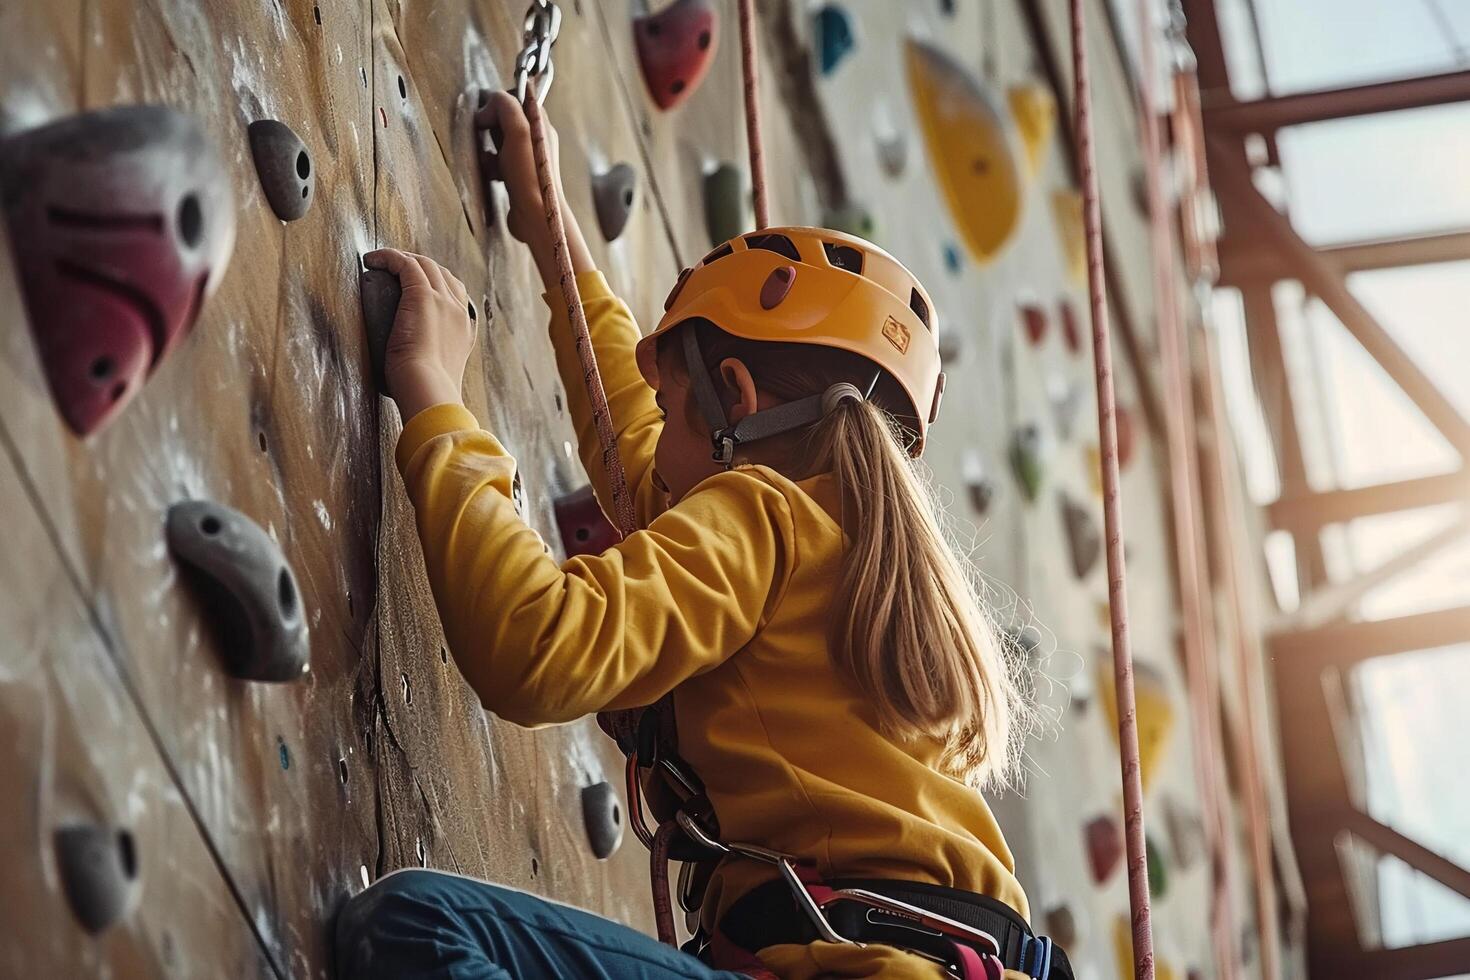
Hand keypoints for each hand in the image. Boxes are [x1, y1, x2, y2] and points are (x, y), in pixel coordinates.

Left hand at [362, 248, 476, 420]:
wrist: (429, 391)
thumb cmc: (424, 393)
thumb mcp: (432, 376)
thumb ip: (427, 369)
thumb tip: (408, 377)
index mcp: (464, 330)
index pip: (456, 294)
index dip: (436, 283)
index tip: (415, 285)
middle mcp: (458, 311)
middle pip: (441, 273)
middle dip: (418, 265)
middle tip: (393, 268)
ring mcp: (444, 301)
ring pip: (425, 264)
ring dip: (402, 259)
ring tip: (381, 262)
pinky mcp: (423, 295)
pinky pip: (405, 264)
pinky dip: (388, 257)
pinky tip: (372, 259)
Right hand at [478, 91, 562, 251]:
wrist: (536, 216)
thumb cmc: (529, 174)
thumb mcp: (518, 131)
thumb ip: (506, 106)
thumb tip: (488, 104)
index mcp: (541, 124)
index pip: (518, 97)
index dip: (500, 102)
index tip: (488, 114)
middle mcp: (536, 139)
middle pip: (505, 119)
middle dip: (490, 126)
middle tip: (486, 137)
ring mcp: (527, 158)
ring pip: (498, 141)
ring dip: (488, 148)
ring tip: (490, 161)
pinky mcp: (518, 176)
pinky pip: (498, 162)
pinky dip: (491, 166)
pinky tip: (492, 175)